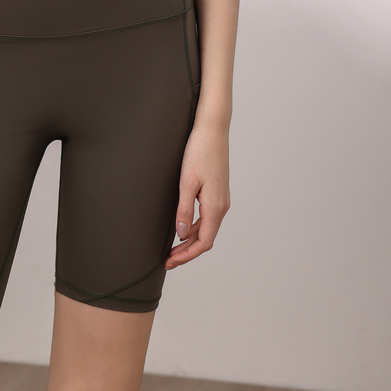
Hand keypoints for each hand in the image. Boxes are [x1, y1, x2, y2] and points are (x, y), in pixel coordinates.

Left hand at [165, 120, 230, 268]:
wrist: (213, 130)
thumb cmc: (199, 151)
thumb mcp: (187, 181)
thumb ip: (184, 209)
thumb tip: (181, 233)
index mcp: (215, 206)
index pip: (203, 242)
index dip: (187, 255)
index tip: (171, 261)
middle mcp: (222, 205)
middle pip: (205, 238)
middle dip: (187, 251)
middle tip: (168, 258)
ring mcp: (221, 198)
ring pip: (207, 227)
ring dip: (190, 239)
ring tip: (172, 246)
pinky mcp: (218, 191)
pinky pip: (208, 216)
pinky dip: (195, 226)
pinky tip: (182, 225)